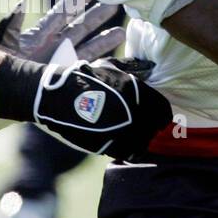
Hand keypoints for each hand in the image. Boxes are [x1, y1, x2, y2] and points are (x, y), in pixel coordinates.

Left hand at [0, 0, 124, 63]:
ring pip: (89, 46)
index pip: (62, 12)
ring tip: (122, 32)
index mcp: (41, 33)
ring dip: (105, 39)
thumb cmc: (4, 66)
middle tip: (114, 2)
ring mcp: (63, 59)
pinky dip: (100, 62)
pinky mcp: (67, 74)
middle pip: (81, 26)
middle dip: (97, 15)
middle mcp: (55, 44)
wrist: (7, 93)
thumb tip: (21, 2)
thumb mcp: (6, 41)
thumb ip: (13, 23)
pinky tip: (114, 59)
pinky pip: (87, 66)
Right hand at [29, 57, 171, 160]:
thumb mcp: (107, 66)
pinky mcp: (107, 146)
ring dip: (142, 139)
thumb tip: (149, 66)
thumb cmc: (82, 77)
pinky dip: (127, 148)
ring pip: (143, 142)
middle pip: (155, 127)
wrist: (56, 96)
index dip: (162, 113)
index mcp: (136, 91)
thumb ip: (131, 67)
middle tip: (147, 126)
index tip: (159, 116)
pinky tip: (121, 142)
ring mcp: (120, 131)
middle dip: (153, 127)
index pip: (162, 108)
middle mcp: (132, 112)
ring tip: (133, 135)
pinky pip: (127, 152)